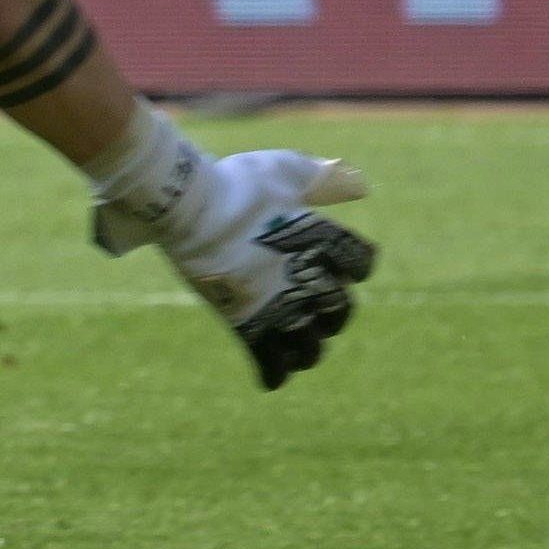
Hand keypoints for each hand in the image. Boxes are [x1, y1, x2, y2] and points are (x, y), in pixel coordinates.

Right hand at [96, 149, 378, 389]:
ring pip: (310, 345)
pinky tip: (272, 379)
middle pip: (339, 310)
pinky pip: (268, 360)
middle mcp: (309, 278)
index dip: (354, 265)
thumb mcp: (285, 169)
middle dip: (332, 314)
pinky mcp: (246, 321)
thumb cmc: (236, 183)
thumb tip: (360, 184)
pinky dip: (273, 374)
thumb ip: (322, 178)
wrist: (187, 205)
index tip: (339, 266)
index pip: (361, 262)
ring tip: (297, 349)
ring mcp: (278, 303)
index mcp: (323, 242)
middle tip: (313, 310)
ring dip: (307, 350)